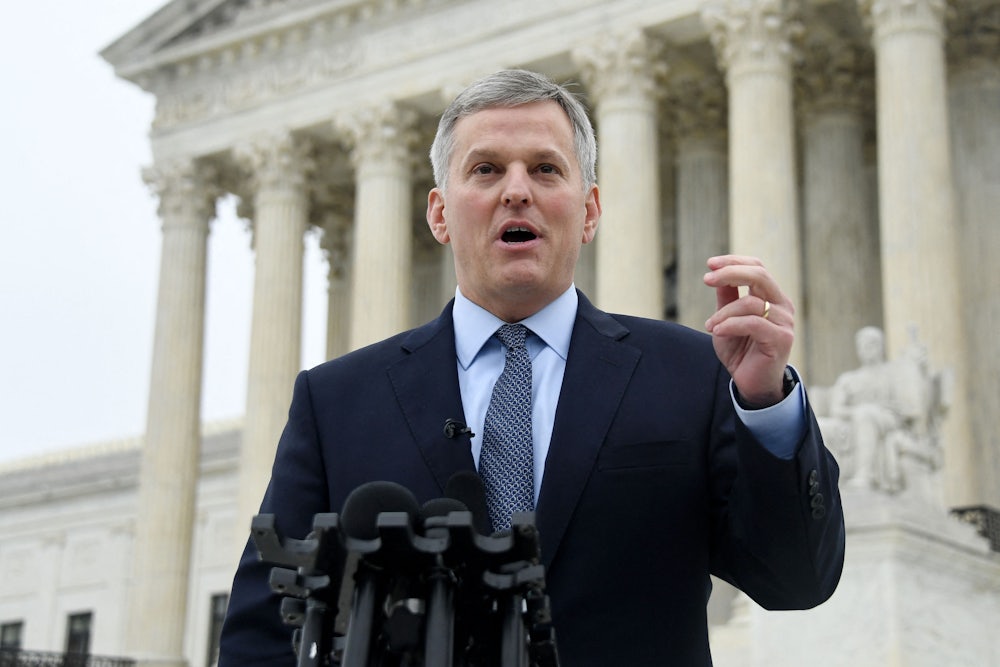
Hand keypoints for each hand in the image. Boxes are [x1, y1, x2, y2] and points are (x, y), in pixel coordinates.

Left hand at [703, 255, 793, 407]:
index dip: (734, 262)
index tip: (710, 264)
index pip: (757, 267)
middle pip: (759, 275)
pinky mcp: (781, 339)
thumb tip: (716, 274)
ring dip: (723, 313)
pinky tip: (717, 331)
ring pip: (750, 303)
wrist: (750, 383)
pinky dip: (730, 325)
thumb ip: (725, 298)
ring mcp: (784, 322)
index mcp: (771, 297)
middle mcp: (781, 306)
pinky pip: (753, 323)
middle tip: (706, 279)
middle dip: (730, 273)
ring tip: (709, 326)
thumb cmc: (739, 350)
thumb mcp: (726, 320)